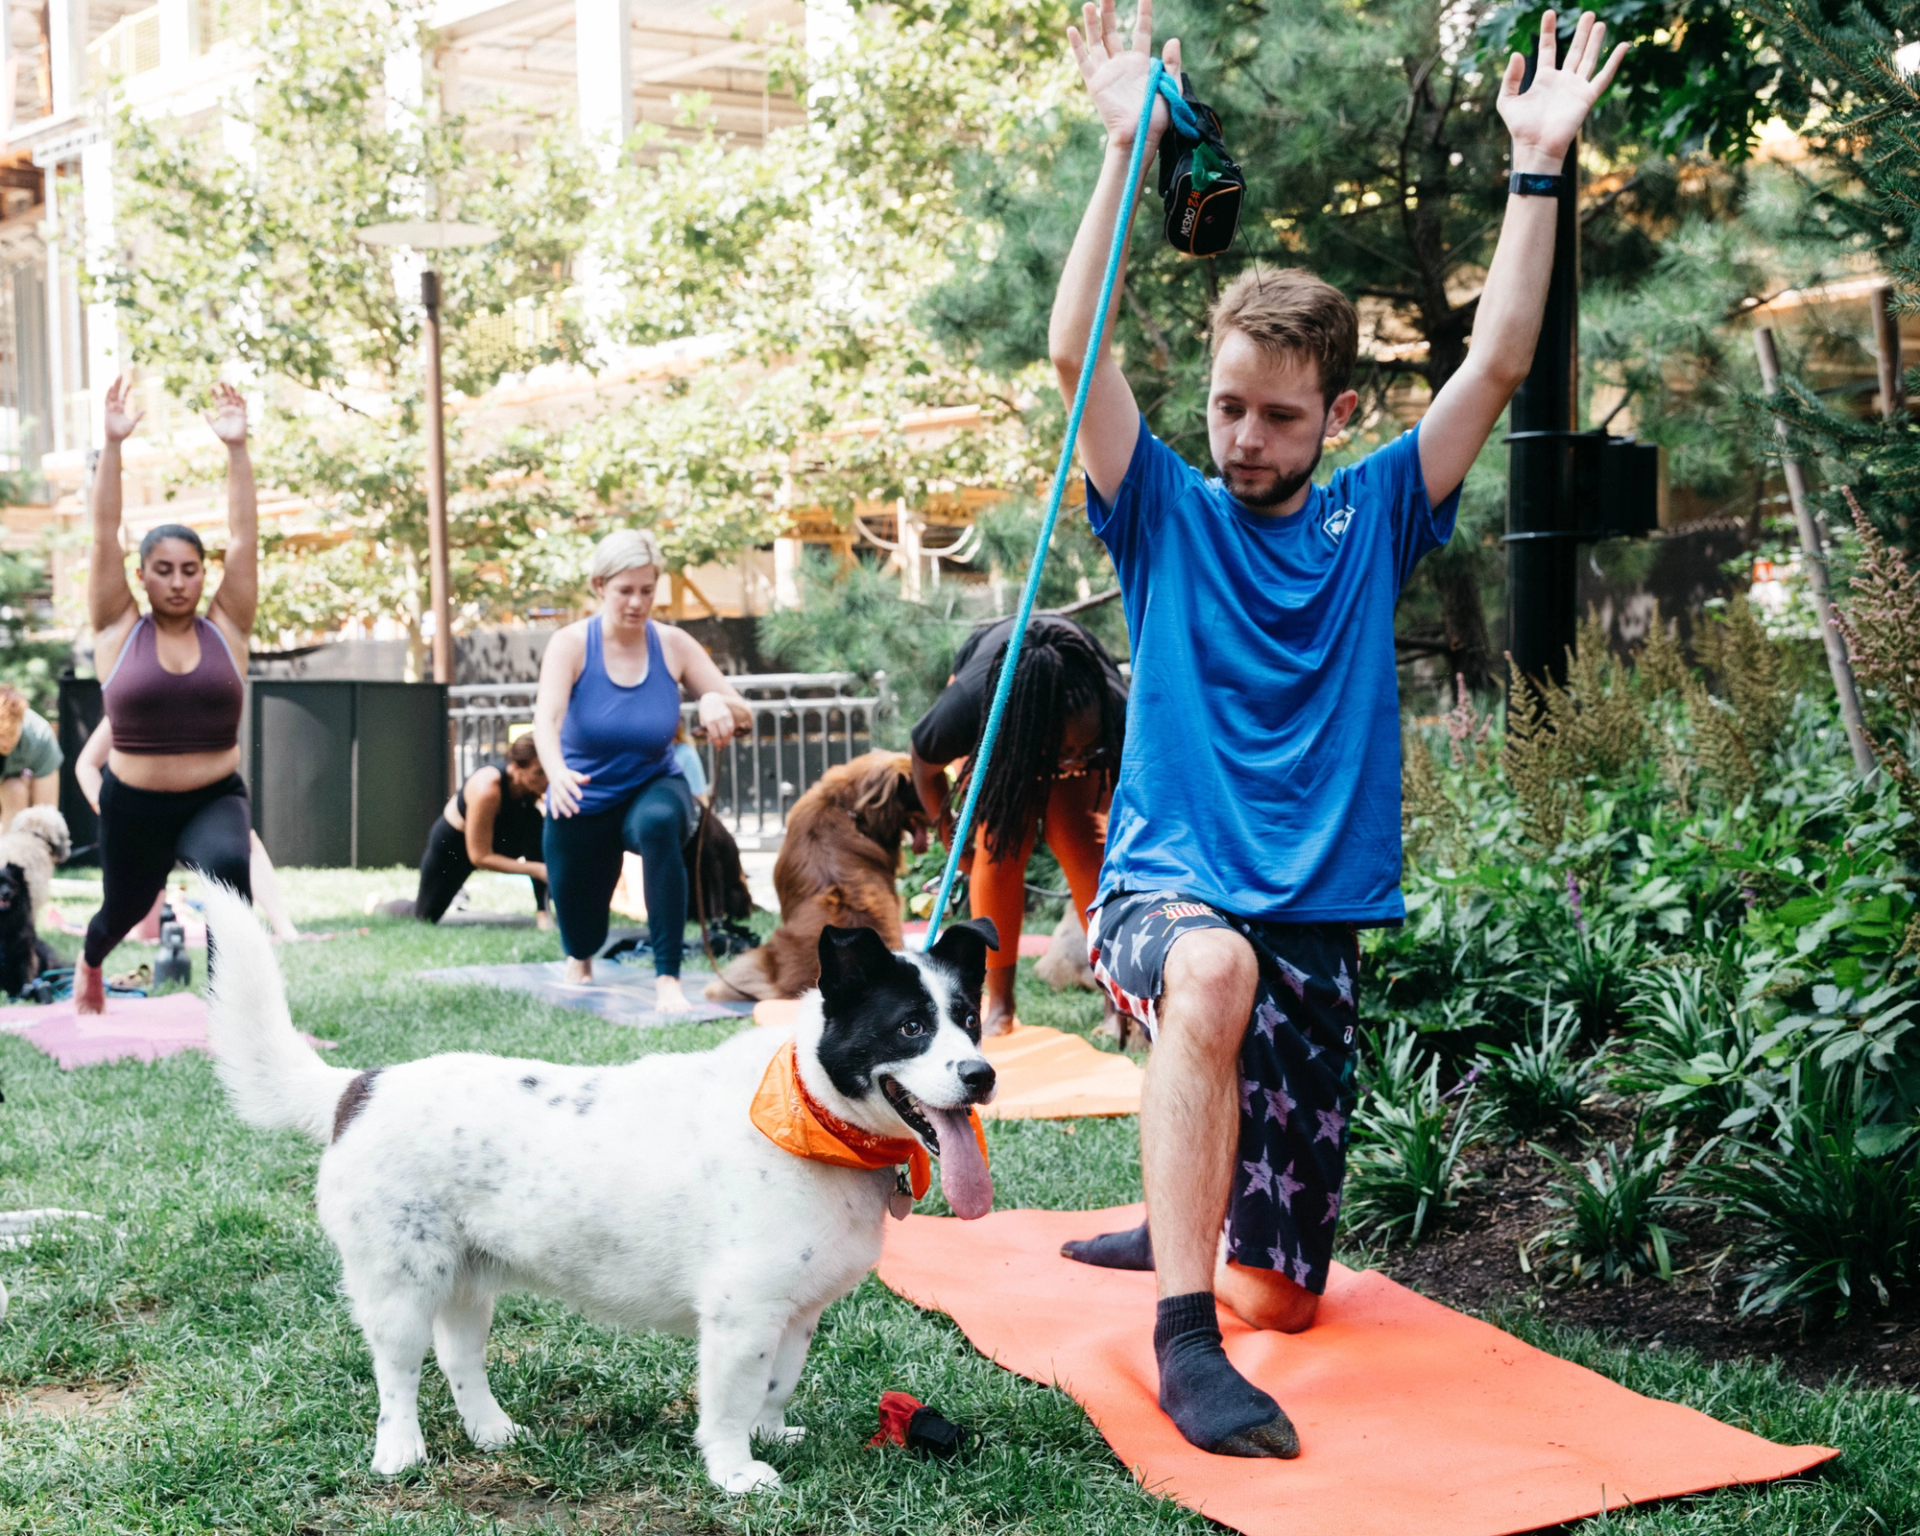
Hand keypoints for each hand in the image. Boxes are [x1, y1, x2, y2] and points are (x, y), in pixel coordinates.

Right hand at [102, 376, 143, 443]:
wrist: (115, 438)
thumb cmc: (123, 432)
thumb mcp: (132, 423)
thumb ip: (137, 416)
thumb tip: (145, 409)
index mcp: (121, 408)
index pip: (124, 396)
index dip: (126, 389)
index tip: (129, 381)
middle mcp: (115, 406)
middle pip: (117, 392)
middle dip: (118, 383)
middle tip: (121, 374)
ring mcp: (110, 407)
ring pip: (112, 394)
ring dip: (114, 386)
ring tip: (116, 378)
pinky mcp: (107, 411)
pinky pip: (107, 400)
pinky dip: (109, 394)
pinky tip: (111, 387)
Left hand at [205, 381, 247, 446]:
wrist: (233, 442)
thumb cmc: (223, 436)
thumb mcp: (213, 426)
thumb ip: (208, 417)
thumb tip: (201, 409)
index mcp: (222, 412)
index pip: (218, 400)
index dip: (215, 393)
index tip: (211, 387)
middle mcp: (229, 410)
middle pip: (226, 397)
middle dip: (223, 389)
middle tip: (220, 380)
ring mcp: (236, 411)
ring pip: (234, 399)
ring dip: (232, 391)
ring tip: (228, 384)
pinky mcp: (242, 415)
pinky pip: (242, 405)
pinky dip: (240, 399)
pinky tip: (236, 393)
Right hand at [546, 764, 589, 817]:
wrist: (554, 772)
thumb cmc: (568, 775)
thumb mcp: (574, 774)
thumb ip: (581, 778)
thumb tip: (588, 778)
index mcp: (564, 779)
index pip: (570, 785)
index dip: (575, 791)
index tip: (581, 798)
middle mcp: (558, 786)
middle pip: (564, 795)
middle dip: (570, 804)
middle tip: (577, 811)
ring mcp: (554, 791)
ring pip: (557, 801)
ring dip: (563, 809)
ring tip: (570, 816)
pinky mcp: (552, 796)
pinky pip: (552, 803)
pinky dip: (553, 811)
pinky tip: (556, 818)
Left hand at [697, 691, 736, 746]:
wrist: (711, 699)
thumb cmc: (705, 712)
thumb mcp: (703, 721)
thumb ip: (707, 731)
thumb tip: (710, 741)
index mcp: (709, 721)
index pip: (715, 735)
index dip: (717, 743)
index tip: (718, 748)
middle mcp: (717, 718)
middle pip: (724, 734)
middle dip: (724, 742)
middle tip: (723, 746)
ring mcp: (724, 716)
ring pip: (729, 730)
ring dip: (729, 738)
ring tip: (726, 742)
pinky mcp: (728, 714)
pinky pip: (732, 725)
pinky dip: (731, 732)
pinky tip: (729, 735)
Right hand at [1067, 0, 1180, 150]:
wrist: (1140, 136)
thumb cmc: (1157, 117)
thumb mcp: (1171, 87)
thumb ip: (1173, 63)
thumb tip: (1173, 39)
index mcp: (1141, 63)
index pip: (1141, 30)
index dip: (1144, 12)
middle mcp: (1122, 64)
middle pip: (1113, 31)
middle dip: (1110, 11)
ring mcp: (1107, 72)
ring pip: (1097, 41)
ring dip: (1092, 23)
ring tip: (1090, 4)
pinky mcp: (1095, 83)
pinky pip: (1084, 61)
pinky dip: (1077, 46)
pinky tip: (1072, 29)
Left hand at [1497, 11, 1626, 170]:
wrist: (1536, 148)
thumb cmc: (1521, 129)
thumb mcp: (1507, 100)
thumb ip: (1510, 78)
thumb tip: (1517, 53)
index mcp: (1543, 79)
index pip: (1548, 49)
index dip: (1548, 31)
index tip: (1549, 13)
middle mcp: (1562, 81)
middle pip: (1574, 51)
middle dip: (1580, 33)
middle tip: (1588, 14)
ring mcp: (1576, 88)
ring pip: (1588, 59)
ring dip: (1595, 41)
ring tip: (1600, 23)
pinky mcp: (1587, 97)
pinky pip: (1604, 76)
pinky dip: (1614, 61)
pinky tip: (1623, 46)